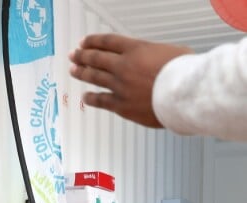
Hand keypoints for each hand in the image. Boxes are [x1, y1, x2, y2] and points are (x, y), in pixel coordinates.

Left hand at [69, 34, 192, 126]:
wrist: (183, 94)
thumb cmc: (185, 73)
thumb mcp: (173, 52)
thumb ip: (156, 56)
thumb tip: (156, 61)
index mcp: (137, 49)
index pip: (108, 42)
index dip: (94, 41)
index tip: (85, 42)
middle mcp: (124, 66)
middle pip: (96, 58)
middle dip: (82, 55)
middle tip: (74, 55)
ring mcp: (119, 86)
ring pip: (95, 77)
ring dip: (82, 73)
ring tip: (74, 70)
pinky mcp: (120, 105)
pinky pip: (100, 101)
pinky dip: (91, 98)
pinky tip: (85, 97)